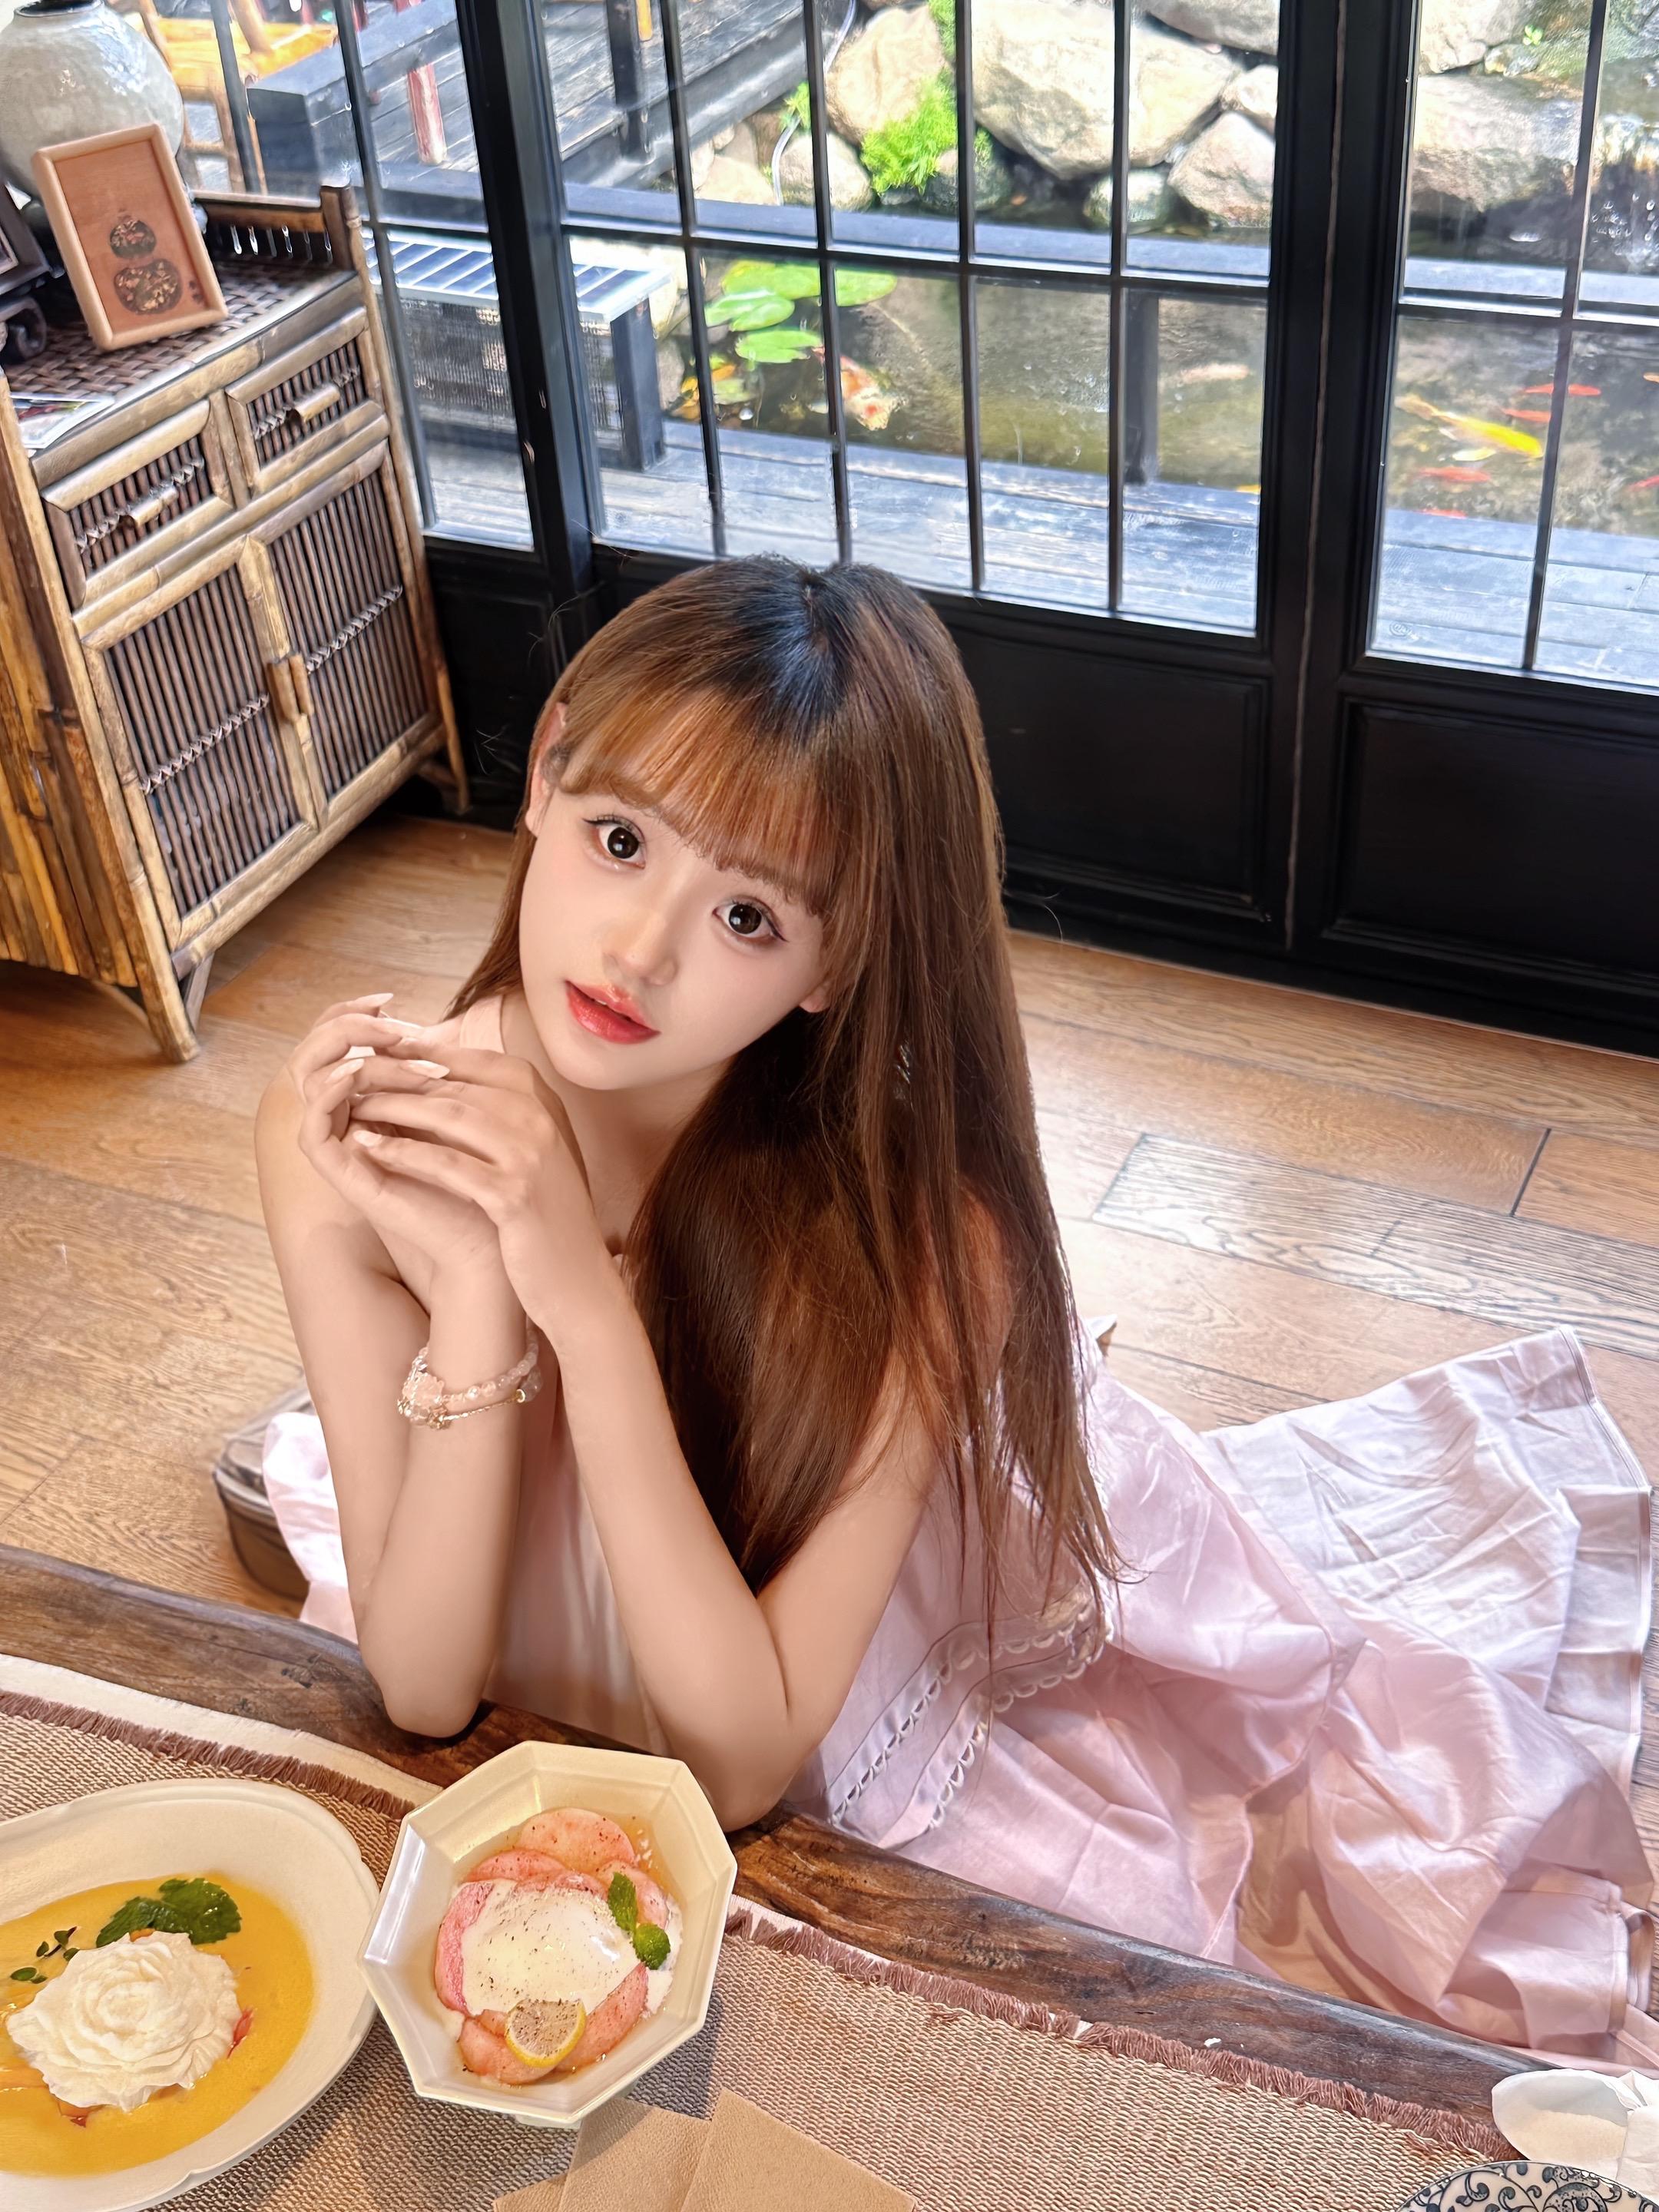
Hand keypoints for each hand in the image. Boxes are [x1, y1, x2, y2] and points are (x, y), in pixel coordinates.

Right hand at [284, 994, 505, 1285]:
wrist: (488, 1236)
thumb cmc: (481, 1176)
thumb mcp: (462, 1114)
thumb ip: (441, 1078)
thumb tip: (445, 1027)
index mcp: (373, 1107)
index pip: (343, 1050)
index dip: (356, 1019)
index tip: (389, 998)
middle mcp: (350, 1125)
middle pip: (317, 1060)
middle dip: (345, 1029)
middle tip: (383, 1016)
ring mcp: (341, 1150)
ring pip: (313, 1087)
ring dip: (347, 1058)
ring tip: (382, 1042)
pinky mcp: (339, 1176)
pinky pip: (313, 1129)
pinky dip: (328, 1096)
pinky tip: (355, 1074)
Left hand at [345, 1039, 610, 1325]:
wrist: (578, 1280)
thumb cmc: (545, 1214)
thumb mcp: (532, 1151)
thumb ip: (501, 1112)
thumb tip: (445, 1075)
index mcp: (544, 1103)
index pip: (478, 1060)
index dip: (427, 1052)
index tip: (384, 1049)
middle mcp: (540, 1119)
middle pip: (456, 1084)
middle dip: (399, 1078)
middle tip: (354, 1077)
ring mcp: (530, 1155)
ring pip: (447, 1114)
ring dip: (393, 1106)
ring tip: (353, 1106)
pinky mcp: (512, 1195)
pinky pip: (445, 1163)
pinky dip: (402, 1152)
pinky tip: (368, 1149)